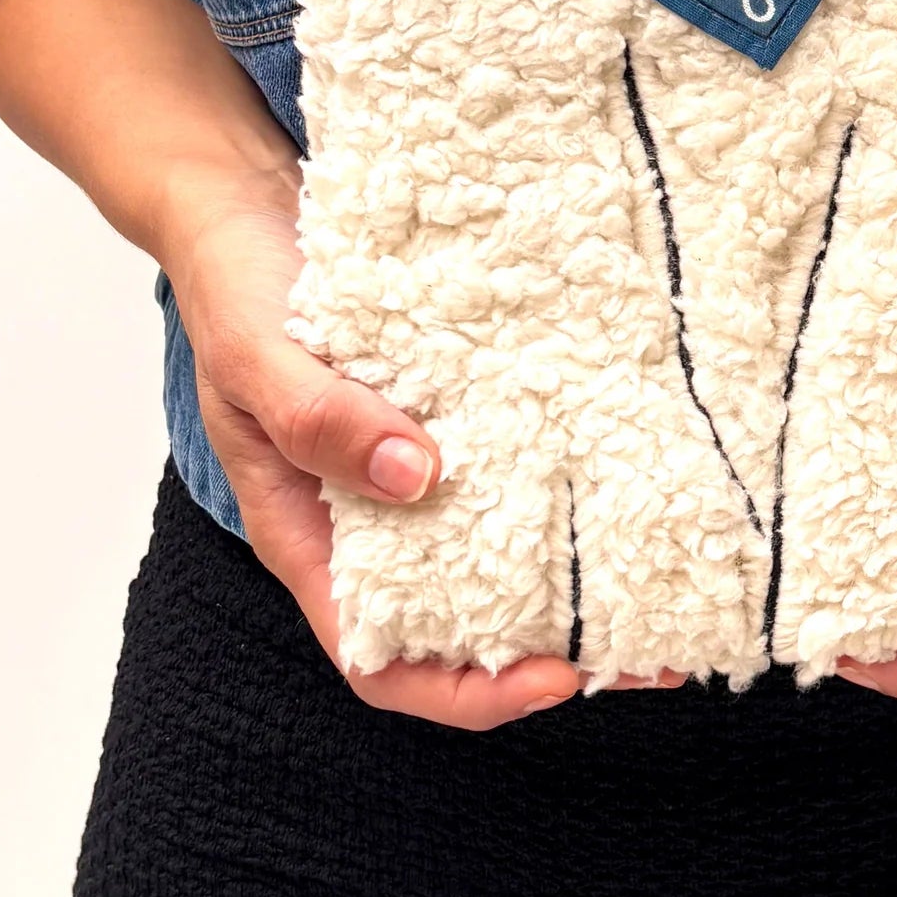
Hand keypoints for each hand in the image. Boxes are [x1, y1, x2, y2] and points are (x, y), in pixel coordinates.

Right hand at [169, 187, 678, 726]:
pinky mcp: (444, 412)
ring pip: (494, 552)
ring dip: (572, 572)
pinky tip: (621, 464)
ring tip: (663, 568)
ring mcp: (408, 466)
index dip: (468, 691)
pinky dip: (560, 481)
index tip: (554, 677)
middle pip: (458, 625)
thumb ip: (320, 419)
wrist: (244, 205)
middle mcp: (365, 518)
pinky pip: (507, 464)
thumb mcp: (257, 357)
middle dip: (551, 649)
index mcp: (309, 536)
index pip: (384, 661)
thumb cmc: (234, 289)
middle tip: (654, 646)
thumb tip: (418, 477)